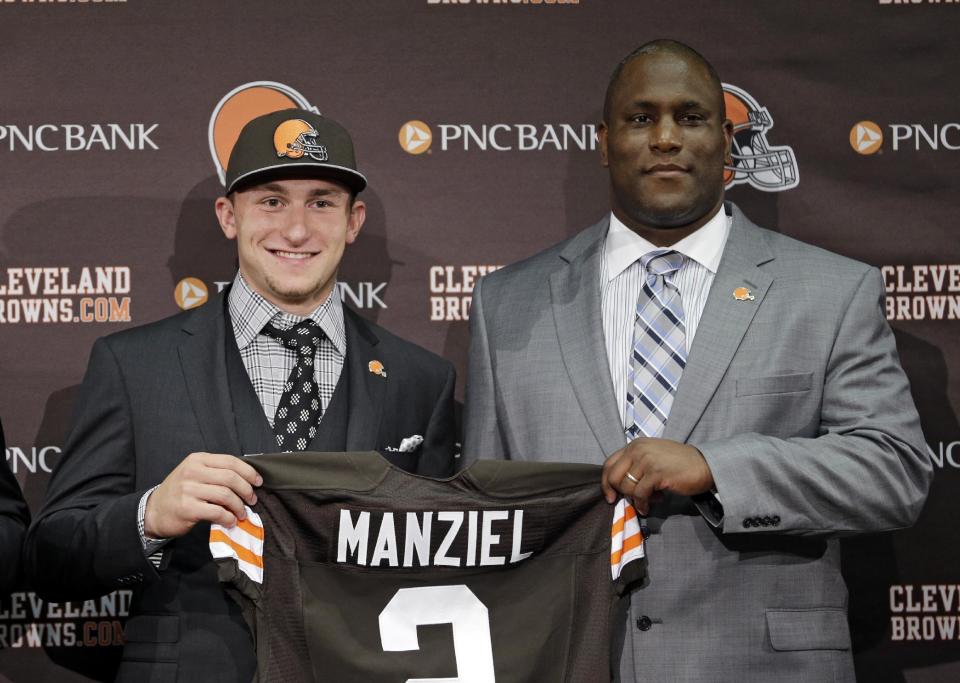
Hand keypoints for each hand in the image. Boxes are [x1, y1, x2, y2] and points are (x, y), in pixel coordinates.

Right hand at [144, 452, 261, 538]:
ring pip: (226, 495)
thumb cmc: (180, 492)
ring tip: (242, 513)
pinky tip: (230, 521)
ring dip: (239, 506)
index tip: (258, 482)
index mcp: (197, 460)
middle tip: (252, 500)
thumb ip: (216, 472)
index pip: (230, 461)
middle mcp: (192, 472)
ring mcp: (188, 490)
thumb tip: (247, 479)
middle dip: (246, 490)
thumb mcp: (194, 474)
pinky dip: (228, 517)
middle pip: (230, 478)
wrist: (154, 511)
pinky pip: (217, 512)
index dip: (248, 472)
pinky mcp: (187, 508)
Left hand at [601, 438, 713, 513]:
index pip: (609, 463)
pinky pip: (640, 494)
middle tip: (633, 500)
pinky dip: (644, 503)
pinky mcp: (656, 473)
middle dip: (620, 492)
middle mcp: (638, 449)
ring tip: (652, 497)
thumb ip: (635, 465)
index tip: (610, 496)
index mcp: (635, 445)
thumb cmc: (679, 463)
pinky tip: (655, 502)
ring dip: (637, 498)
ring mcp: (647, 460)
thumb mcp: (652, 457)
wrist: (705, 465)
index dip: (606, 482)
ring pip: (627, 487)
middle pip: (614, 476)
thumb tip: (619, 486)